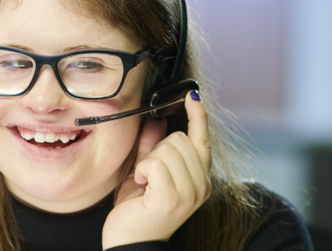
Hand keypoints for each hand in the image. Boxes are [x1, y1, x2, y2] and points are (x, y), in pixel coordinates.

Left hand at [102, 90, 210, 248]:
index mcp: (200, 179)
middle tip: (148, 175)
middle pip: (178, 139)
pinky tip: (140, 185)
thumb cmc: (137, 211)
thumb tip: (157, 120)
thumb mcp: (144, 172)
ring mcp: (189, 192)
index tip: (192, 96)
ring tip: (145, 183)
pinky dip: (142, 170)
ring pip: (166, 149)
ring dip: (147, 162)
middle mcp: (201, 186)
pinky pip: (155, 163)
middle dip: (156, 150)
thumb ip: (152, 147)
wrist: (129, 243)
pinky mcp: (172, 197)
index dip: (198, 115)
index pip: (202, 139)